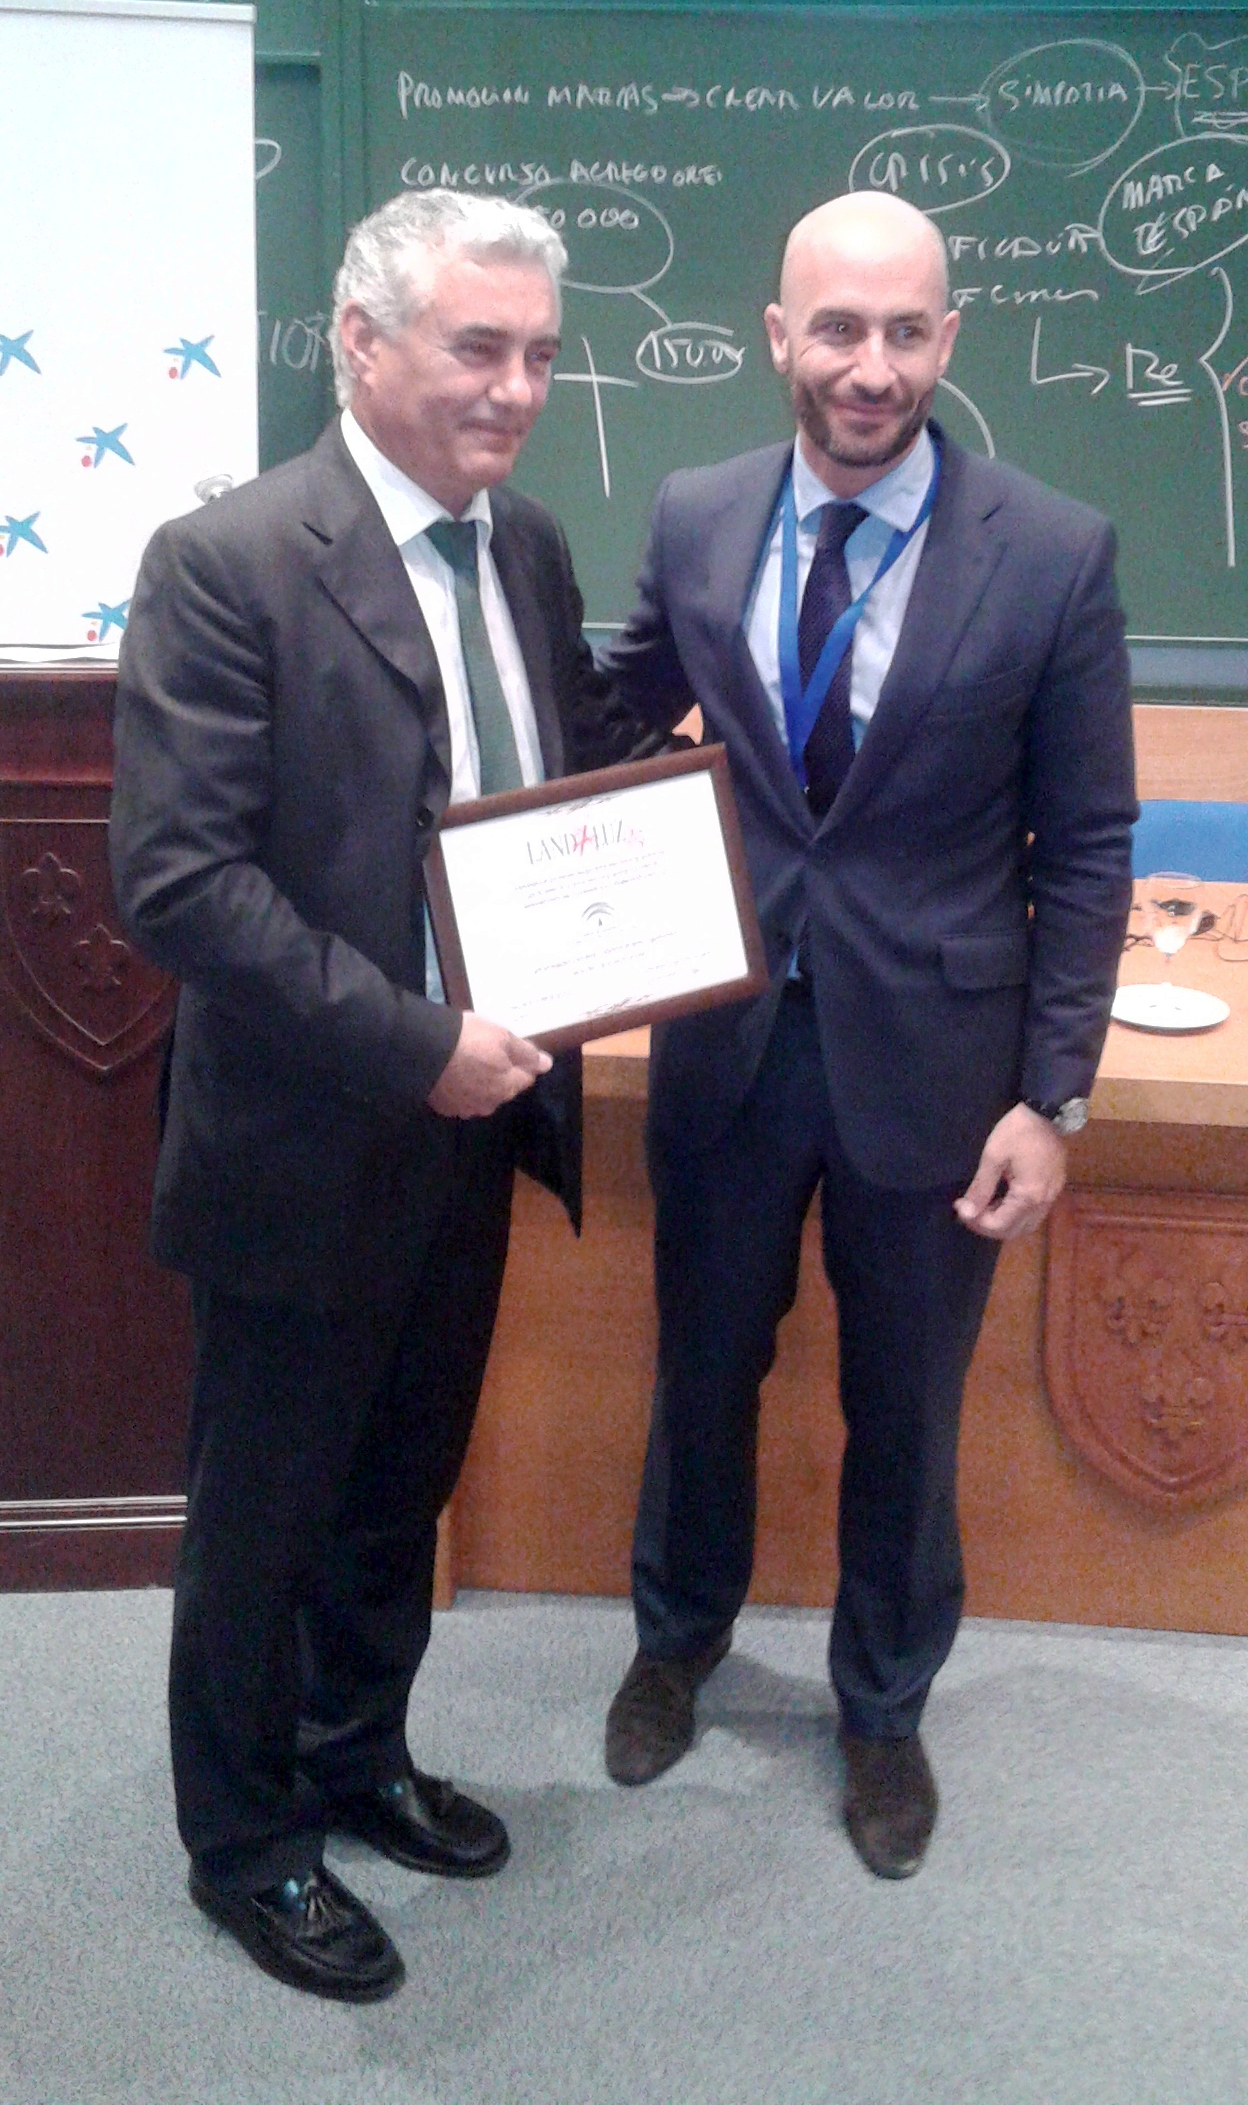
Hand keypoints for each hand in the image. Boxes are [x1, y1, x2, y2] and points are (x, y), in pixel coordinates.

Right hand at [426, 1011, 550, 1117]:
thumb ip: (526, 1053)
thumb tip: (547, 1065)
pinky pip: (459, 1097)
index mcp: (507, 1088)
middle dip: (501, 1074)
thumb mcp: (503, 1037)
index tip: (510, 1047)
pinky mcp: (443, 1106)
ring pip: (480, 1095)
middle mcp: (489, 1104)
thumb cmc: (469, 1039)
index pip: (525, 1077)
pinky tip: (452, 1072)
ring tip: (468, 1062)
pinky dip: (460, 1087)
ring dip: (480, 1082)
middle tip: (487, 1051)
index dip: (521, 1062)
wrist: (423, 1049)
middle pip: (503, 1088)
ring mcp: (464, 1108)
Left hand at [953, 1102, 1068, 1241]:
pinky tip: (1001, 1201)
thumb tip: (967, 1212)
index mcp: (1029, 1195)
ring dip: (1003, 1222)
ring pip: (1026, 1225)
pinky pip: (1034, 1213)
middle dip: (988, 1226)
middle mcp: (1044, 1202)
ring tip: (983, 1207)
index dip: (976, 1221)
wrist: (1048, 1111)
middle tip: (968, 1211)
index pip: (999, 1225)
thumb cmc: (1018, 1131)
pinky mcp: (1054, 1188)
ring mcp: (1052, 1196)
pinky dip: (1016, 1214)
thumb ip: (981, 1188)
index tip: (959, 1206)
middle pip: (1014, 1231)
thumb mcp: (994, 1156)